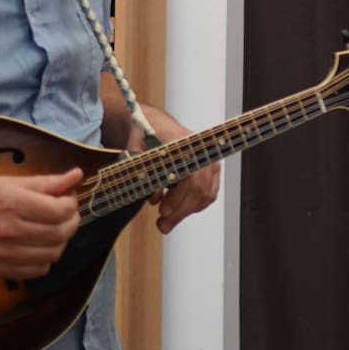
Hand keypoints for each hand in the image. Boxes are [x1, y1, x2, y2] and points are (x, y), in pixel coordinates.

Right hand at [0, 169, 83, 278]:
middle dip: (71, 222)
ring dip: (62, 241)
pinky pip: (39, 270)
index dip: (71, 204)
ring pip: (53, 253)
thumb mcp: (9, 182)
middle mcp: (8, 230)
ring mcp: (5, 253)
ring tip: (55, 229)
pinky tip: (40, 245)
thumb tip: (77, 175)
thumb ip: (46, 182)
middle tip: (67, 214)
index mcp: (11, 203)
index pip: (58, 210)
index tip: (67, 199)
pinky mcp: (2, 269)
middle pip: (59, 233)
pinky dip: (47, 259)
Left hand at [140, 109, 220, 232]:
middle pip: (200, 189)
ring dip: (186, 211)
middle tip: (162, 225)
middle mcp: (203, 153)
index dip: (178, 198)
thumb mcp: (136, 150)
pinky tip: (180, 212)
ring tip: (167, 221)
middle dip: (180, 211)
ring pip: (206, 194)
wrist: (157, 125)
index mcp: (186, 144)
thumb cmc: (146, 135)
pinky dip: (195, 206)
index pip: (191, 177)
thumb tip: (154, 197)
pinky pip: (209, 194)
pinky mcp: (212, 171)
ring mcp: (210, 162)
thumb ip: (143, 171)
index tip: (163, 211)